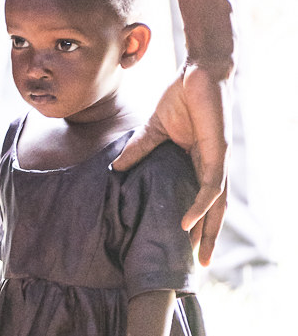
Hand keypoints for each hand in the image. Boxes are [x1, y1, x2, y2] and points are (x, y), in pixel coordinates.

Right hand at [111, 64, 230, 265]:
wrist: (197, 70)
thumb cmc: (181, 95)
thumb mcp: (154, 130)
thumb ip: (139, 150)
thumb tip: (116, 168)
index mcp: (198, 162)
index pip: (200, 199)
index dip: (197, 223)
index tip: (187, 248)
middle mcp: (212, 165)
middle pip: (214, 210)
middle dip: (208, 237)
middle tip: (201, 265)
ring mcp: (218, 160)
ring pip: (217, 204)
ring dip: (209, 231)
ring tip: (199, 255)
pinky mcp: (218, 151)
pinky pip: (210, 186)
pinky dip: (200, 206)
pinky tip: (188, 223)